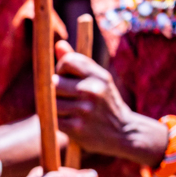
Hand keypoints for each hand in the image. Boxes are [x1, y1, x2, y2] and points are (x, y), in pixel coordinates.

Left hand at [54, 44, 165, 163]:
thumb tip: (58, 44)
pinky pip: (53, 119)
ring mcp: (84, 109)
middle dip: (55, 89)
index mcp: (99, 75)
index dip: (62, 69)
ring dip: (55, 106)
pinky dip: (57, 120)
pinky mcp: (77, 128)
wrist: (123, 132)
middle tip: (66, 96)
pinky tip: (70, 121)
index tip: (67, 78)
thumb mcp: (99, 79)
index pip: (67, 61)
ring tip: (69, 110)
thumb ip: (78, 62)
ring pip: (51, 102)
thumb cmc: (106, 102)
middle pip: (54, 82)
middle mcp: (92, 90)